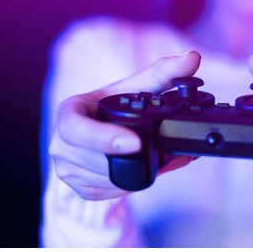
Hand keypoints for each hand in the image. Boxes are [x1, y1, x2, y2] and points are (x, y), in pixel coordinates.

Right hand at [49, 51, 200, 199]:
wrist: (99, 130)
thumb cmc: (112, 106)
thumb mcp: (133, 88)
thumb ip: (163, 73)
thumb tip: (192, 58)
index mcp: (68, 113)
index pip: (75, 129)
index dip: (103, 138)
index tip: (135, 143)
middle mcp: (60, 144)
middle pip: (94, 160)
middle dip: (129, 159)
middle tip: (163, 156)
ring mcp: (67, 170)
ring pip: (103, 180)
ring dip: (132, 174)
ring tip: (157, 162)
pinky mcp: (80, 189)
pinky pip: (106, 193)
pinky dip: (127, 185)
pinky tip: (139, 172)